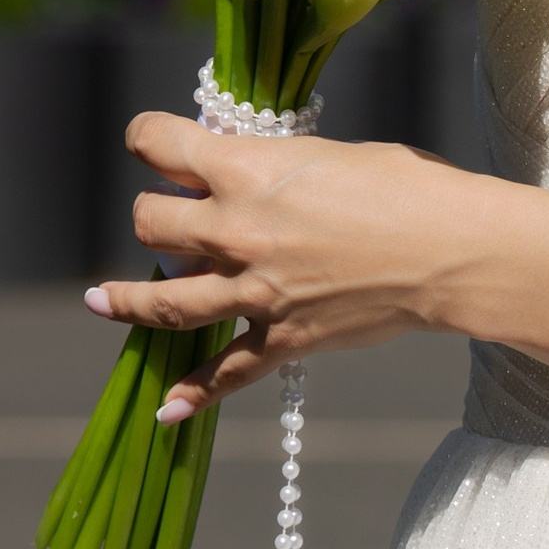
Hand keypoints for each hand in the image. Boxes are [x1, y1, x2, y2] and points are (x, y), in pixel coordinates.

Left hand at [85, 114, 493, 416]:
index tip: (145, 141)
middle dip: (152, 213)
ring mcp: (254, 291)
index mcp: (247, 170)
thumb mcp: (331, 154)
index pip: (162, 144)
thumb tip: (253, 172)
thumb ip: (277, 166)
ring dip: (125, 300)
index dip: (146, 138)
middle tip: (167, 212)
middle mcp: (236, 230)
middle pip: (152, 221)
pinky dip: (193, 394)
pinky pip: (224, 372)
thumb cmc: (406, 186)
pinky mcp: (281, 339)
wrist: (451, 251)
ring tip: (98, 299)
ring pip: (163, 299)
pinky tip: (166, 410)